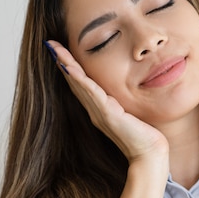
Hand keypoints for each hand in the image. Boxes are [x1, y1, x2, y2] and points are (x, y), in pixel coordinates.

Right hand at [44, 40, 168, 166]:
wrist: (149, 154)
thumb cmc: (144, 135)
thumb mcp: (130, 112)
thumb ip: (122, 102)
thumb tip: (124, 90)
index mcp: (99, 109)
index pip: (81, 83)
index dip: (69, 66)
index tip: (59, 49)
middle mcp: (95, 110)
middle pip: (75, 81)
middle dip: (62, 61)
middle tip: (49, 44)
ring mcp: (99, 112)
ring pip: (79, 84)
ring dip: (66, 65)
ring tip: (54, 50)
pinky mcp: (108, 114)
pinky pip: (91, 93)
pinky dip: (80, 80)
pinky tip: (70, 68)